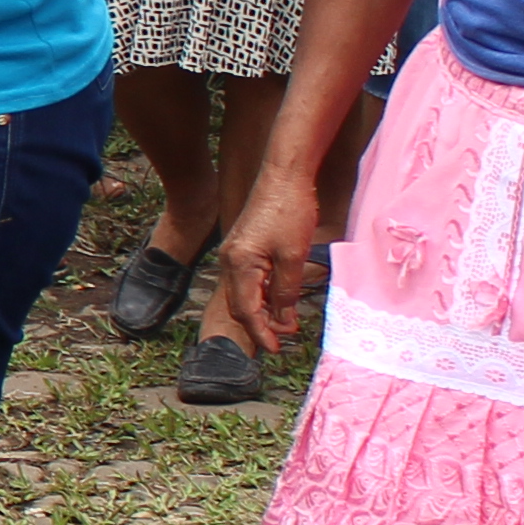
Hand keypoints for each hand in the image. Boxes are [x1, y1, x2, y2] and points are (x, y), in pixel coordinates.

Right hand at [211, 168, 330, 350]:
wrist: (286, 175)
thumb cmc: (290, 211)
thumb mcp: (293, 257)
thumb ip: (286, 291)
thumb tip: (284, 320)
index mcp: (239, 265)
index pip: (246, 311)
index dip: (261, 333)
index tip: (276, 350)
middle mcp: (230, 260)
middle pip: (240, 305)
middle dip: (261, 324)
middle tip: (286, 336)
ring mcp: (235, 252)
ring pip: (245, 292)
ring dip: (263, 309)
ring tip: (286, 320)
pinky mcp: (243, 245)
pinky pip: (249, 278)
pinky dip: (263, 292)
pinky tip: (280, 295)